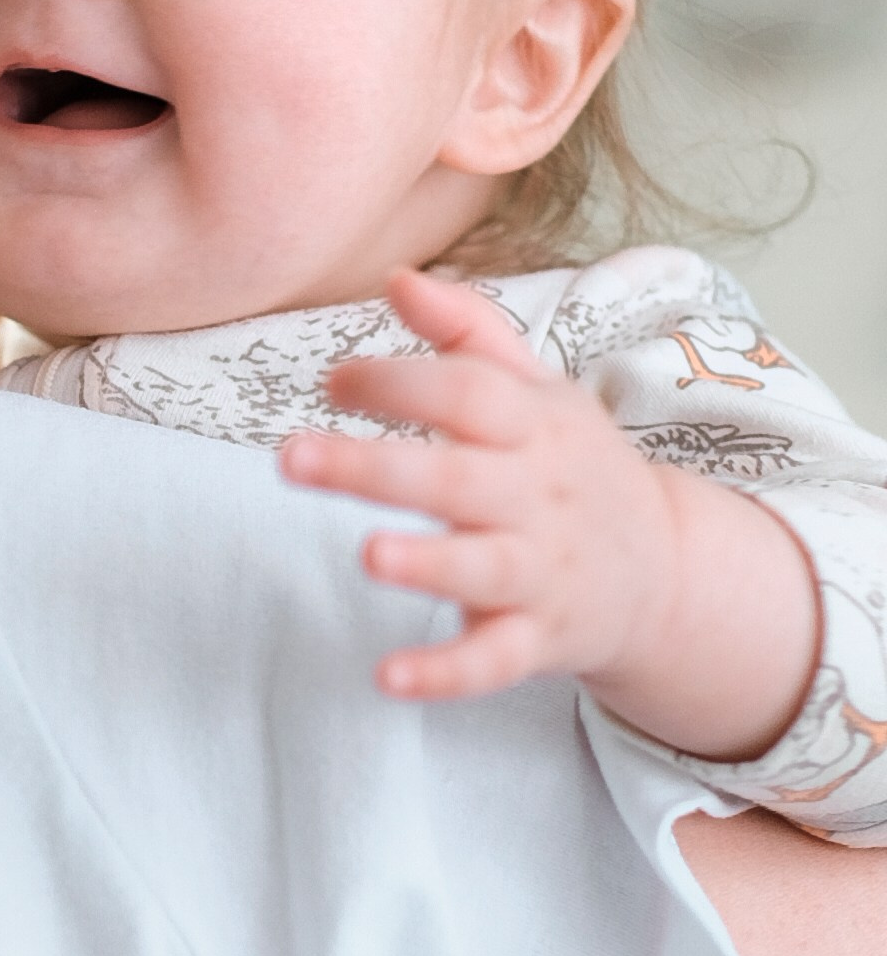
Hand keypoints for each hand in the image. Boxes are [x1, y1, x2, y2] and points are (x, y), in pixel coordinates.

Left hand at [277, 266, 819, 755]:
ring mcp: (541, 571)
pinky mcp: (538, 639)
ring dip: (429, 563)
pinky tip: (387, 678)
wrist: (664, 571)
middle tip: (292, 455)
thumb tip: (396, 277)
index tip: (331, 381)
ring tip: (369, 554)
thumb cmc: (570, 466)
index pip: (466, 394)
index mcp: (532, 428)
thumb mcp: (538, 391)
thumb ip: (468, 333)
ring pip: (482, 568)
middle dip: (375, 466)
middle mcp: (537, 497)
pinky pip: (493, 660)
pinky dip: (446, 673)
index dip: (398, 382)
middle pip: (456, 478)